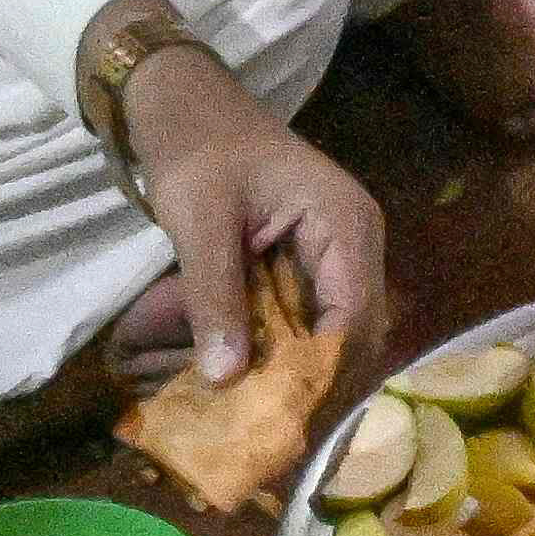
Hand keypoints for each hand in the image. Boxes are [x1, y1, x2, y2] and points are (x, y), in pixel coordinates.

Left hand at [110, 36, 379, 386]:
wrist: (178, 101)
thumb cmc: (195, 148)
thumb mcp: (199, 220)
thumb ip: (214, 297)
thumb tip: (225, 379)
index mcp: (346, 225)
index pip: (356, 318)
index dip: (324, 373)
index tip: (282, 418)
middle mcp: (356, 245)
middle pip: (354, 335)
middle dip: (314, 384)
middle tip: (270, 435)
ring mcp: (336, 257)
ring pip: (333, 336)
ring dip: (298, 374)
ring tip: (260, 419)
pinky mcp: (308, 266)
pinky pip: (308, 321)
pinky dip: (282, 353)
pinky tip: (251, 382)